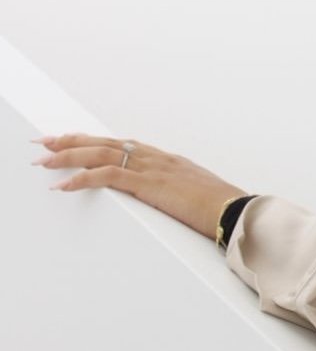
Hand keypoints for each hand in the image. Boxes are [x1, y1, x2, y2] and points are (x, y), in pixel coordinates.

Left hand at [31, 133, 250, 241]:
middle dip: (73, 142)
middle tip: (46, 142)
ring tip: (45, 160)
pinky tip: (64, 184)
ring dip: (69, 156)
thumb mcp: (194, 195)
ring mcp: (153, 168)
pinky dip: (82, 178)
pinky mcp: (150, 183)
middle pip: (107, 142)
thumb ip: (176, 192)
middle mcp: (156, 157)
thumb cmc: (220, 208)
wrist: (234, 210)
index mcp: (166, 160)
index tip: (72, 141)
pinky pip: (108, 175)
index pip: (122, 144)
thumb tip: (167, 198)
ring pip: (102, 153)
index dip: (95, 142)